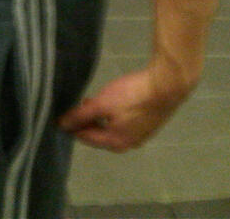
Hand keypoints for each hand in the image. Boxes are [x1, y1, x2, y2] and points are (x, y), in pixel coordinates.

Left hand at [56, 67, 187, 152]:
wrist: (167, 85)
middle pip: (100, 135)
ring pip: (113, 128)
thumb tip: (62, 126)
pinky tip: (113, 101)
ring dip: (101, 117)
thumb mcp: (102, 104)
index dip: (73, 125)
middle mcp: (129, 143)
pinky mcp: (150, 122)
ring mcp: (142, 134)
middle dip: (87, 121)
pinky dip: (114, 114)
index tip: (63, 112)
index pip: (86, 138)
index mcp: (116, 143)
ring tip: (93, 100)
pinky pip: (125, 122)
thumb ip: (81, 116)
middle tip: (79, 103)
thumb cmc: (132, 96)